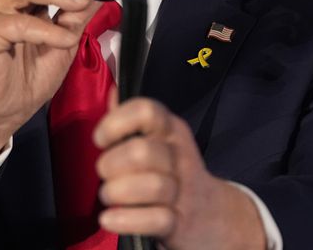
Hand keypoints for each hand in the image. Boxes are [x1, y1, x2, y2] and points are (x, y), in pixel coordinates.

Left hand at [94, 91, 266, 249]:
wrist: (211, 214)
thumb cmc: (169, 170)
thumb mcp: (157, 139)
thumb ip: (131, 119)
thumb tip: (112, 91)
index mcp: (170, 130)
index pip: (146, 111)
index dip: (116, 122)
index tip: (101, 139)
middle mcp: (179, 156)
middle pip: (142, 152)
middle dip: (111, 164)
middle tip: (105, 174)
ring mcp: (183, 191)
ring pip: (152, 186)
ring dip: (118, 193)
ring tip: (108, 196)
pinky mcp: (180, 223)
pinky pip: (155, 220)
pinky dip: (126, 220)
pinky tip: (109, 219)